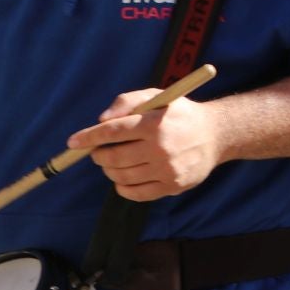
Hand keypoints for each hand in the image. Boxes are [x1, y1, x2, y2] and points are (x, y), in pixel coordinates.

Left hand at [68, 92, 222, 202]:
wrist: (216, 135)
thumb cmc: (180, 113)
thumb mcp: (157, 96)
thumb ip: (128, 102)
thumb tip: (100, 120)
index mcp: (155, 122)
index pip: (113, 131)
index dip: (89, 137)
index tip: (73, 142)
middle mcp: (161, 147)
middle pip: (114, 157)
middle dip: (98, 155)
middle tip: (98, 152)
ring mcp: (167, 169)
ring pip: (122, 176)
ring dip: (110, 170)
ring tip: (112, 162)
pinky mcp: (173, 185)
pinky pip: (136, 193)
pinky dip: (122, 188)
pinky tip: (123, 179)